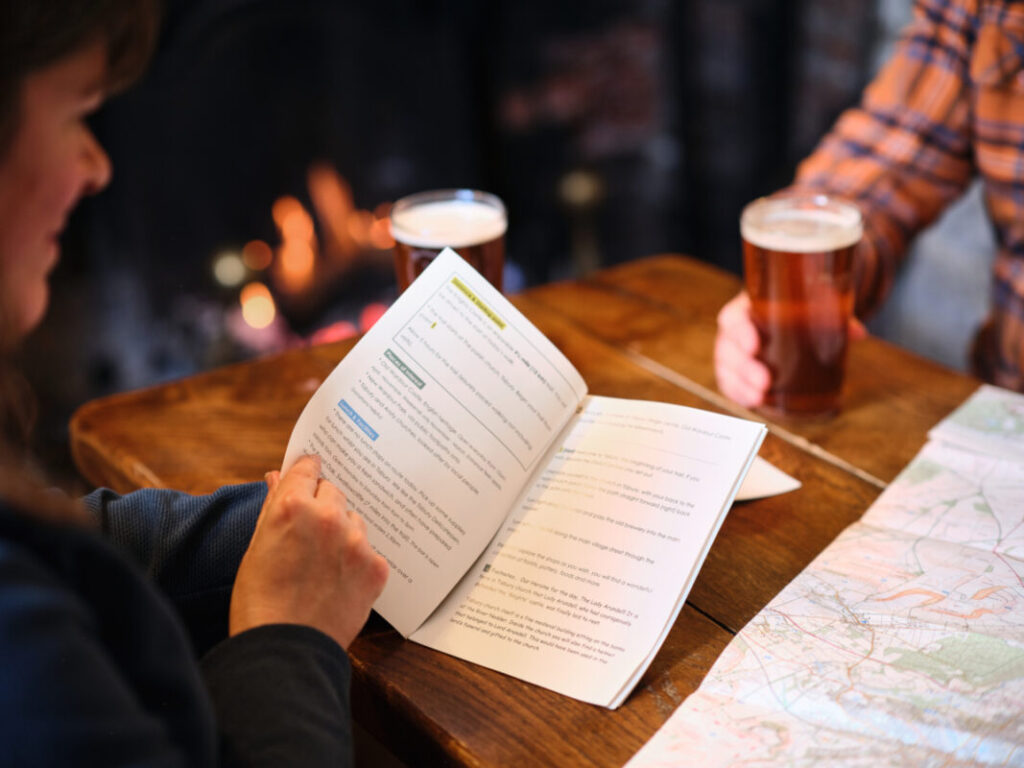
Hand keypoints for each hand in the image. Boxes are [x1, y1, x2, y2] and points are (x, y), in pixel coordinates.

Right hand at [229, 455, 388, 649]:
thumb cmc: (259, 602)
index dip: (306, 471)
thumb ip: (273, 508)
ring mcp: (356, 542)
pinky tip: (339, 582)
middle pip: (332, 491)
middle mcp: (328, 518)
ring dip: (342, 532)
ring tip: (322, 565)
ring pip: (354, 520)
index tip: (309, 473)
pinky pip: (369, 551)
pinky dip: (357, 561)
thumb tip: (278, 477)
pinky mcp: (375, 568)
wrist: (285, 651)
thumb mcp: (256, 548)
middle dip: (322, 505)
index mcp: (292, 508)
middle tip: (309, 532)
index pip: (307, 468)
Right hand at [714, 291, 866, 407]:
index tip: (755, 345)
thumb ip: (830, 315)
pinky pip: (730, 383)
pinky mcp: (736, 371)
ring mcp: (733, 352)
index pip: (734, 318)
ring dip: (741, 384)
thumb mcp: (811, 304)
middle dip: (744, 367)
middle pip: (728, 348)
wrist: (782, 312)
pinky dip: (739, 393)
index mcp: (746, 308)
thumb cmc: (794, 307)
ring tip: (760, 397)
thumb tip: (857, 333)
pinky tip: (753, 401)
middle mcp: (734, 330)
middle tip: (765, 381)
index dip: (741, 332)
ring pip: (726, 368)